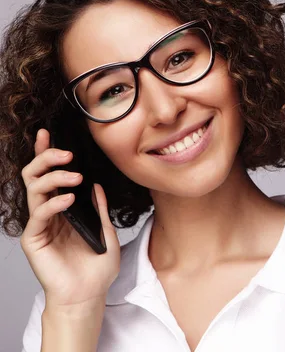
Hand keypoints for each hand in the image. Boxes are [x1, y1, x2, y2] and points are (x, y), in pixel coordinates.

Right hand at [20, 128, 120, 308]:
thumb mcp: (105, 231)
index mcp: (63, 209)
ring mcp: (39, 225)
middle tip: (66, 154)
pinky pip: (39, 214)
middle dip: (47, 159)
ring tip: (74, 176)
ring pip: (34, 190)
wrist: (89, 295)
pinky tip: (69, 200)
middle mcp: (48, 213)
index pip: (50, 176)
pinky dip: (53, 203)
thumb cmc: (96, 267)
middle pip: (36, 176)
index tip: (47, 134)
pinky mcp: (34, 239)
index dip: (46, 154)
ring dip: (53, 177)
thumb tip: (96, 185)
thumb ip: (99, 209)